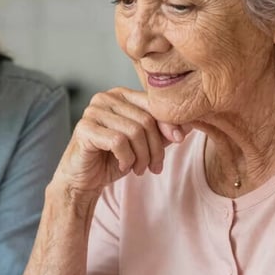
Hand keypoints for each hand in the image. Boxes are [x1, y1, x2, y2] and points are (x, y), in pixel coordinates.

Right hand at [56, 88, 187, 194]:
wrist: (83, 179)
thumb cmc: (112, 159)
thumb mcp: (144, 144)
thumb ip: (163, 131)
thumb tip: (191, 123)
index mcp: (121, 95)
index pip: (154, 104)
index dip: (170, 123)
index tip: (179, 141)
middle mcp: (105, 98)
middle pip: (146, 120)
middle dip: (155, 148)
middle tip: (154, 167)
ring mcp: (92, 111)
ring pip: (134, 132)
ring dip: (141, 157)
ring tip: (138, 169)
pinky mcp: (84, 128)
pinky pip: (118, 142)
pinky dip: (126, 158)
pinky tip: (123, 166)